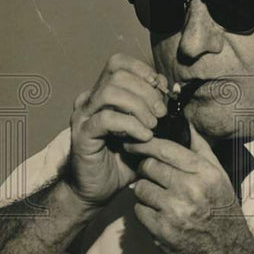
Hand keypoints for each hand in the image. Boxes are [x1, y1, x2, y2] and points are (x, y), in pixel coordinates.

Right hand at [64, 53, 167, 206]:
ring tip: (153, 124)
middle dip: (146, 91)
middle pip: (118, 75)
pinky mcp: (81, 135)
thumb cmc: (123, 160)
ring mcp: (82, 116)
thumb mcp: (146, 130)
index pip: (118, 63)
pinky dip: (130, 125)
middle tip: (161, 112)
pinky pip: (106, 119)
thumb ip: (155, 109)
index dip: (142, 70)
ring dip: (138, 106)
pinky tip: (144, 137)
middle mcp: (89, 99)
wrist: (98, 189)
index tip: (161, 89)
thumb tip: (173, 88)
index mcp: (103, 93)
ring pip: (110, 92)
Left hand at [130, 127, 253, 253]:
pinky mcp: (162, 232)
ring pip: (140, 188)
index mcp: (205, 173)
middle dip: (145, 168)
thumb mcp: (219, 177)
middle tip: (150, 174)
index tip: (134, 142)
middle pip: (149, 166)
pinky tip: (158, 214)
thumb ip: (200, 149)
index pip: (165, 148)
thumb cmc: (222, 210)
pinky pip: (138, 211)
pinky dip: (144, 211)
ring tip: (158, 196)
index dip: (145, 143)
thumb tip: (184, 123)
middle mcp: (190, 190)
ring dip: (144, 191)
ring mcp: (175, 212)